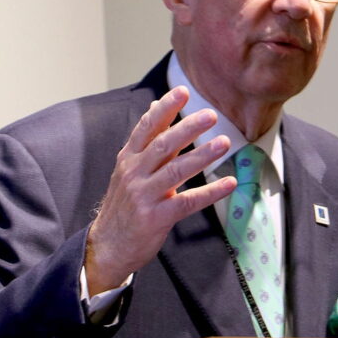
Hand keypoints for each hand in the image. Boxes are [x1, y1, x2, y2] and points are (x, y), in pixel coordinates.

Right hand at [85, 86, 235, 293]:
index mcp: (129, 158)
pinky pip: (188, 202)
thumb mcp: (129, 168)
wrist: (108, 245)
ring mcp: (144, 196)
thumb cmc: (125, 203)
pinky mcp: (156, 217)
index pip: (147, 127)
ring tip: (225, 143)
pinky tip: (230, 183)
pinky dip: (211, 192)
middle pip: (163, 145)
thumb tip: (156, 106)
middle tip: (211, 116)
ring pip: (176, 170)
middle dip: (187, 128)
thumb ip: (147, 140)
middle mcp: (134, 173)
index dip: (165, 109)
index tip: (183, 92)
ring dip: (202, 156)